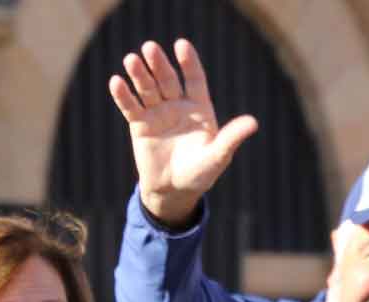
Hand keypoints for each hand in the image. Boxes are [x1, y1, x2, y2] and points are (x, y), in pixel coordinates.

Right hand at [108, 39, 257, 226]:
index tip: (181, 45)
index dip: (188, 62)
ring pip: (147, 89)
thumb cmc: (200, 173)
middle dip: (159, 64)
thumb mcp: (217, 156)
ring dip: (139, 74)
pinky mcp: (140, 124)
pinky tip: (116, 81)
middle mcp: (178, 105)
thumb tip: (253, 123)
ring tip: (131, 60)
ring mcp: (157, 113)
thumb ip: (231, 138)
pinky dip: (123, 95)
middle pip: (167, 79)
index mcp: (199, 108)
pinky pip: (131, 107)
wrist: (173, 191)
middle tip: (149, 48)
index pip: (193, 78)